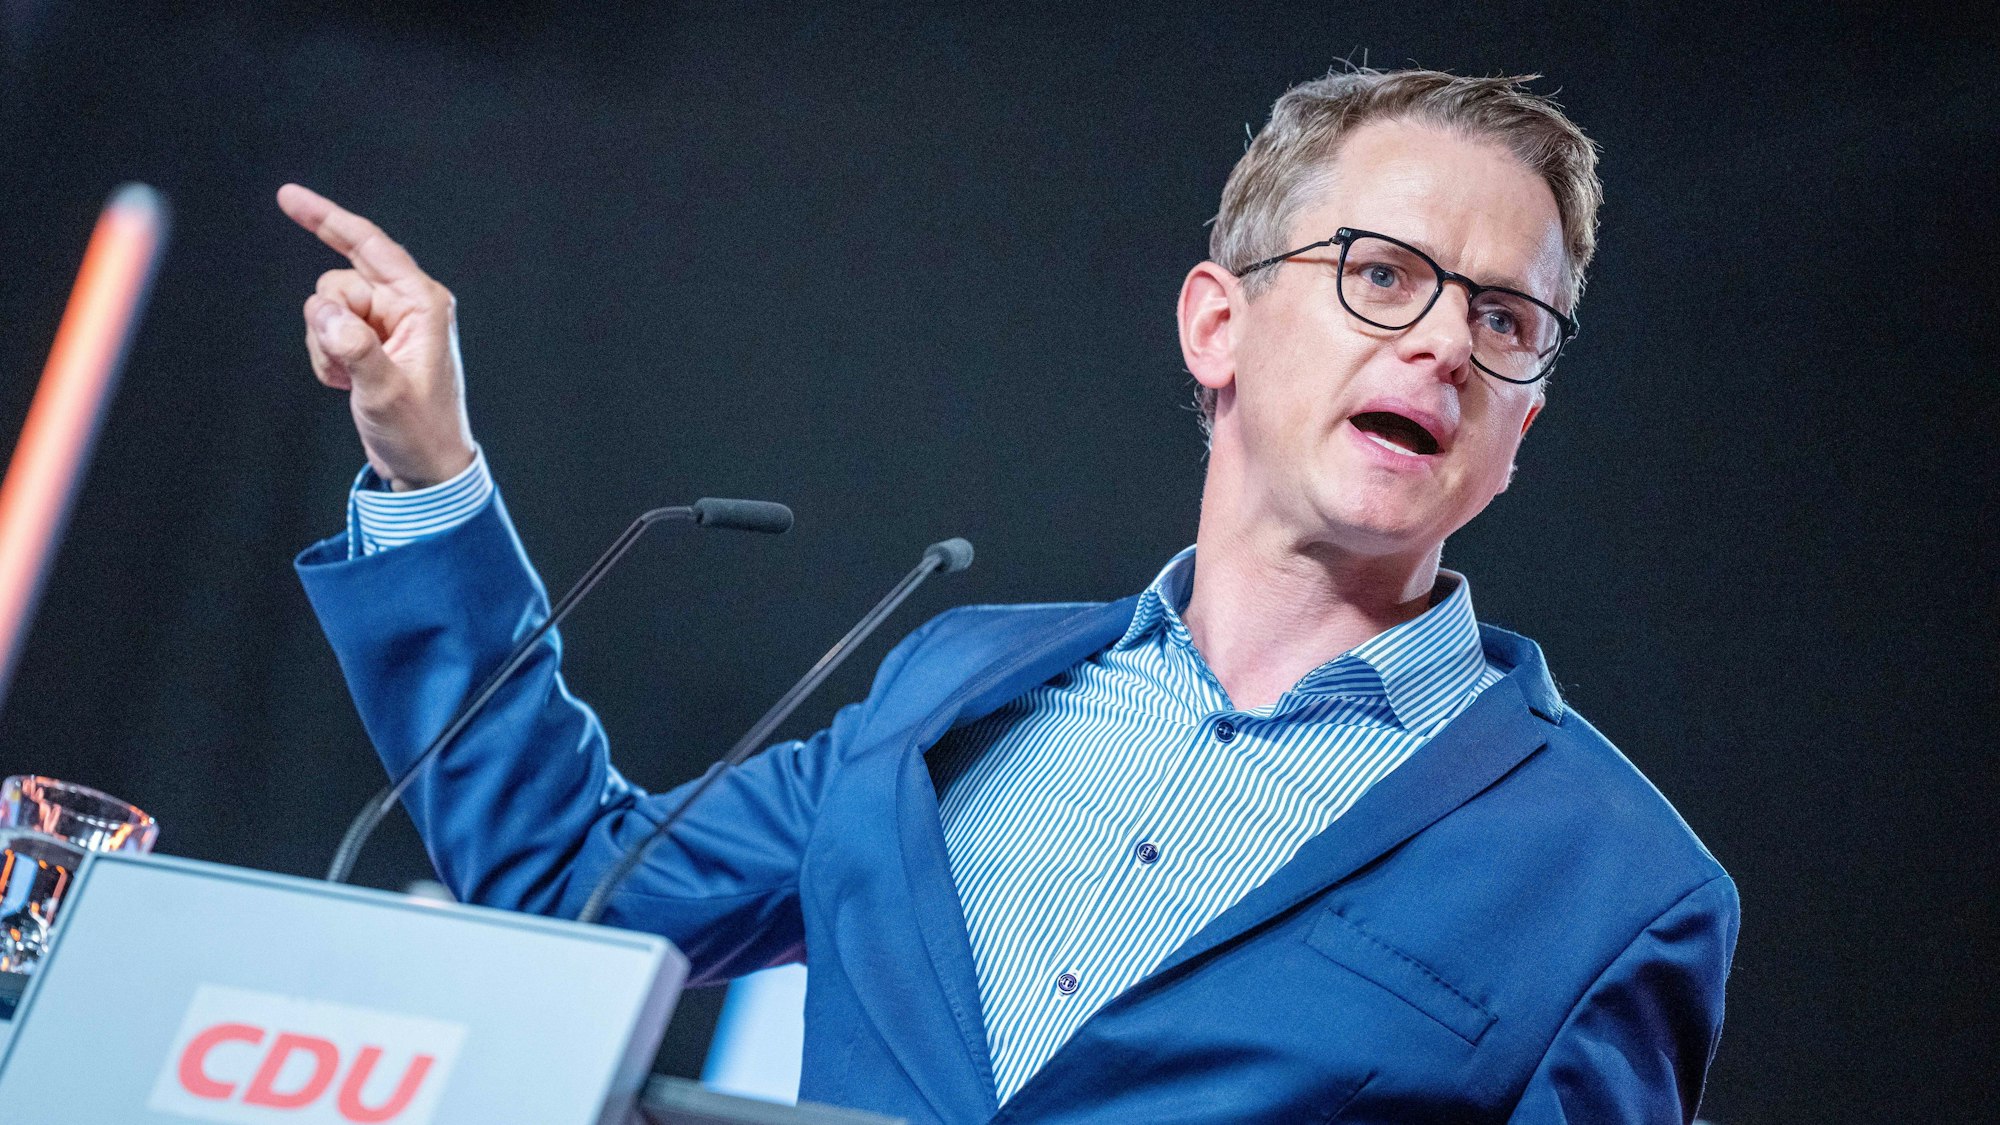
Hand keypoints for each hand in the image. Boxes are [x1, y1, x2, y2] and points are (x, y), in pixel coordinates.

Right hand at [278, 184, 475, 491]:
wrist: (425, 466)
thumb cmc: (418, 430)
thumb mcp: (385, 391)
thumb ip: (354, 348)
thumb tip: (324, 314)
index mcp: (421, 303)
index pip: (369, 245)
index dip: (326, 218)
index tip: (287, 195)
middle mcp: (404, 305)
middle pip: (337, 282)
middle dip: (327, 321)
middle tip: (346, 364)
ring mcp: (385, 324)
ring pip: (324, 308)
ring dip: (324, 345)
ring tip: (350, 380)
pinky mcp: (368, 343)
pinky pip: (324, 331)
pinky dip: (324, 357)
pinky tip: (346, 384)